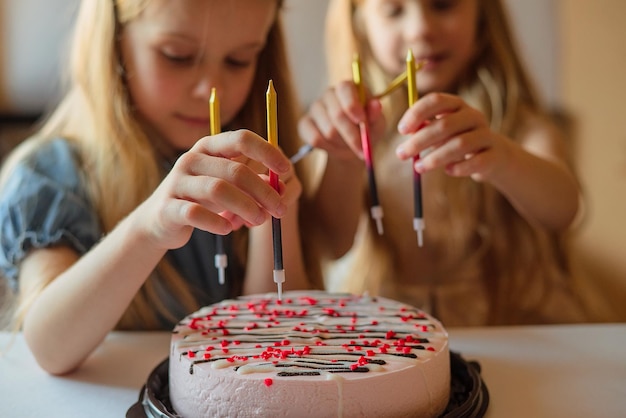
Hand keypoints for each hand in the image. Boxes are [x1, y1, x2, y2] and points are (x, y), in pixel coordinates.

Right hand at [136, 130, 292, 249]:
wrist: (160, 221)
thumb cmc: (201, 200)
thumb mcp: (226, 185)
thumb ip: (251, 182)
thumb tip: (281, 187)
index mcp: (209, 147)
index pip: (241, 139)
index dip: (267, 152)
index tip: (286, 169)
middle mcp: (191, 159)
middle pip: (235, 170)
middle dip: (263, 192)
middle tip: (279, 210)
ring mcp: (177, 182)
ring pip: (218, 190)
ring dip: (245, 207)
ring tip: (258, 221)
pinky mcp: (168, 207)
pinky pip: (196, 213)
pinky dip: (217, 223)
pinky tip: (228, 229)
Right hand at [298, 80, 384, 159]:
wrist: (351, 147)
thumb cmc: (366, 131)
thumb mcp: (376, 124)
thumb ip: (376, 115)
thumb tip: (376, 105)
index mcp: (348, 88)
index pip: (344, 88)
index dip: (352, 105)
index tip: (361, 121)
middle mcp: (329, 94)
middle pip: (337, 114)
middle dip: (352, 135)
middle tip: (362, 149)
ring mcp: (315, 108)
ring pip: (328, 130)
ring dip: (342, 143)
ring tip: (350, 147)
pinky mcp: (305, 124)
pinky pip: (314, 138)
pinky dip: (328, 148)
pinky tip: (335, 147)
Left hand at [396, 92, 511, 182]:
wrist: (495, 157)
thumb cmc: (459, 141)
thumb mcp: (441, 132)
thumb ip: (424, 128)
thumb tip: (406, 131)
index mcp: (458, 105)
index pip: (436, 100)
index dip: (416, 113)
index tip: (401, 130)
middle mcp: (473, 116)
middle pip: (445, 125)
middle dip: (419, 140)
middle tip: (401, 154)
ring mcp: (486, 135)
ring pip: (459, 144)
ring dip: (435, 157)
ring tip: (418, 167)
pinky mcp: (493, 156)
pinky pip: (475, 162)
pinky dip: (459, 168)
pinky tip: (448, 171)